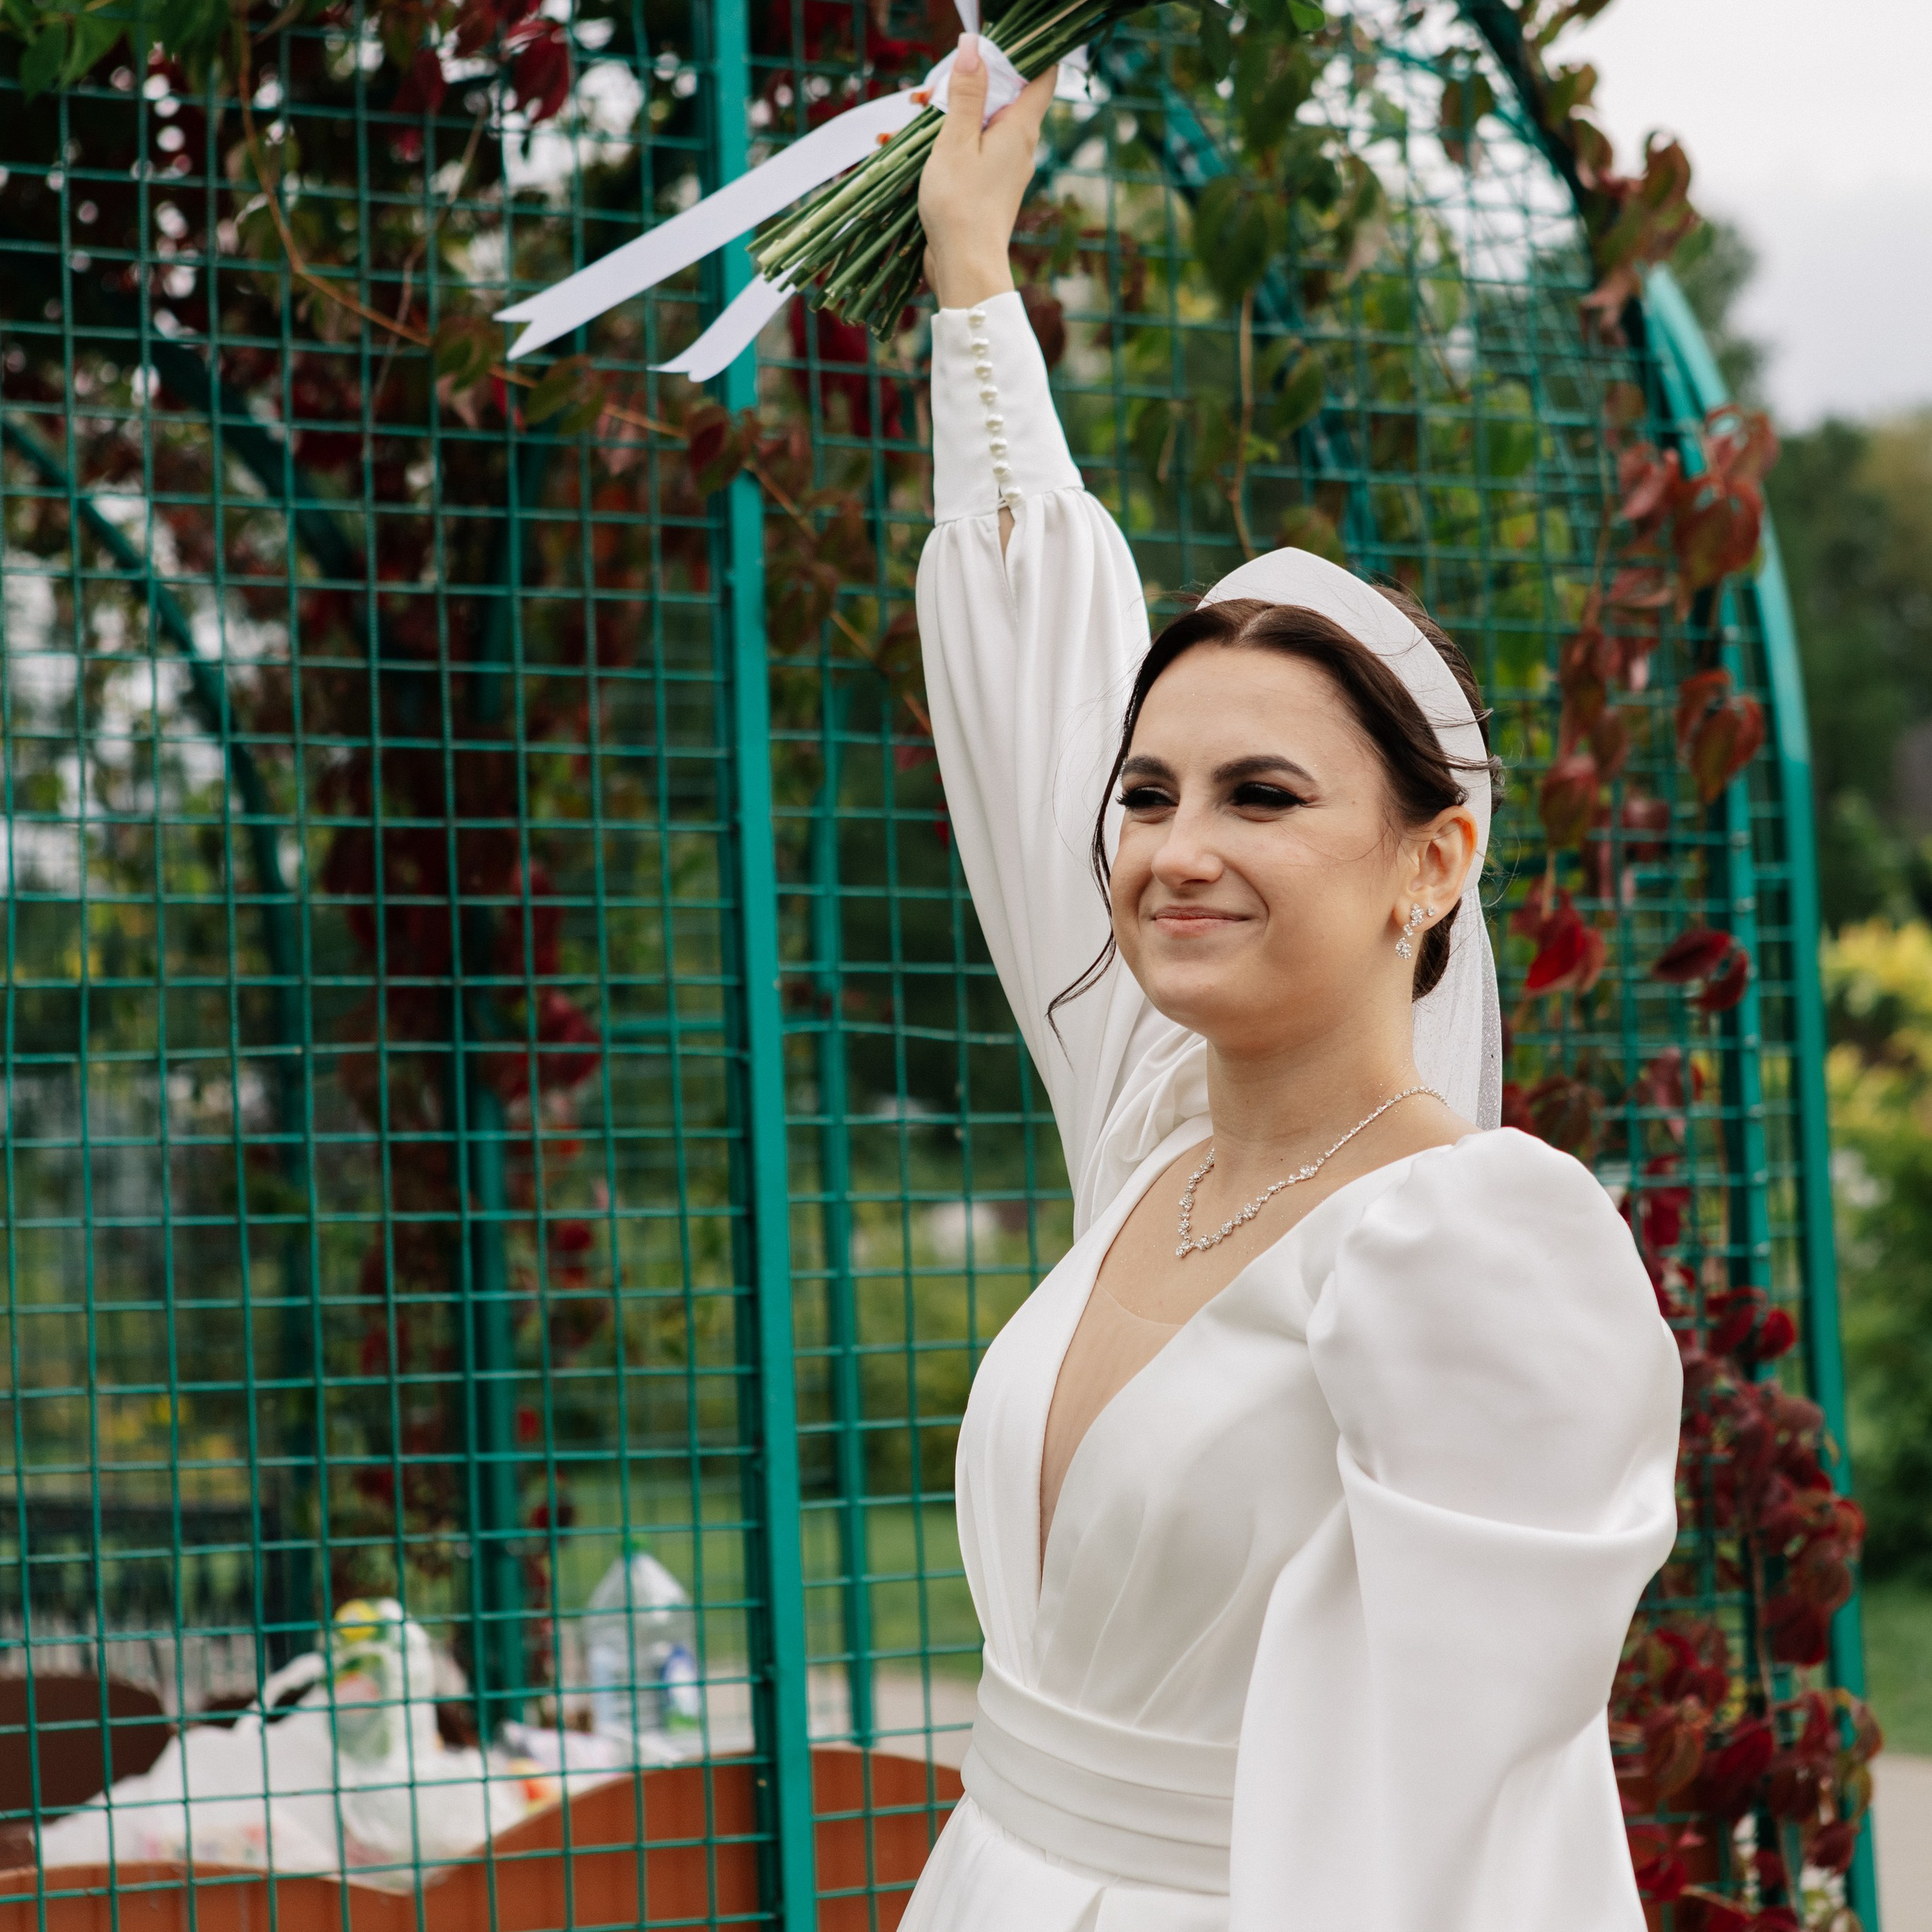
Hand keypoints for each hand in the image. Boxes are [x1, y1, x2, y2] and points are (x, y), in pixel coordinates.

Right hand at [919, 36, 1057, 310]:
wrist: (965, 267)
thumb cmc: (961, 206)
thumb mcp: (957, 141)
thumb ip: (967, 94)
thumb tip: (974, 47)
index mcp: (1022, 128)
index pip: (1042, 75)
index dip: (1026, 52)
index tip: (995, 46)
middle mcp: (1023, 146)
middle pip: (1009, 96)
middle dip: (975, 83)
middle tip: (937, 88)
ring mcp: (1009, 169)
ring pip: (988, 124)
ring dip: (956, 115)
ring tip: (918, 117)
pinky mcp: (992, 188)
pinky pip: (978, 151)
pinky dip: (954, 142)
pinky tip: (921, 147)